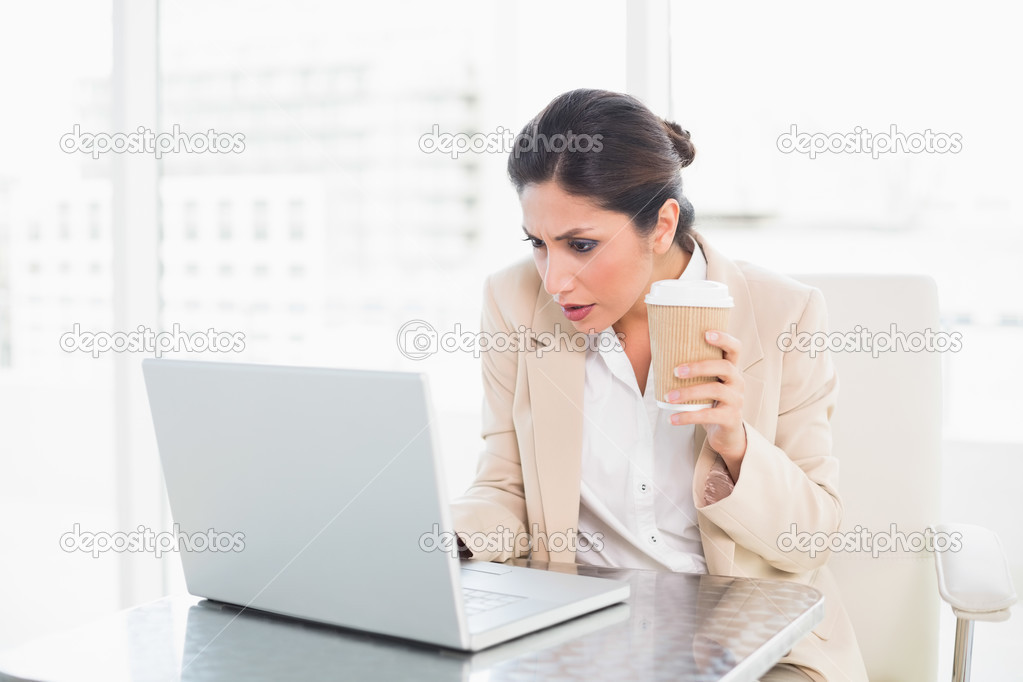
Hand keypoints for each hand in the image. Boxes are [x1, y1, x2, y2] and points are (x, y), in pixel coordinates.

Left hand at [663, 330, 746, 478]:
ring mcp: (736, 400)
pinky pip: (708, 415)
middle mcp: (737, 381)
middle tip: (676, 371)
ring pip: (715, 390)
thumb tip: (658, 354)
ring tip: (668, 396)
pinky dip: (687, 416)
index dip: (724, 339)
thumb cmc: (710, 401)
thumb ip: (692, 370)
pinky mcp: (731, 418)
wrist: (725, 432)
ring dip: (688, 392)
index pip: (735, 348)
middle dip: (699, 367)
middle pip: (724, 367)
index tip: (706, 333)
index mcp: (731, 368)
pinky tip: (672, 418)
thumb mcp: (706, 383)